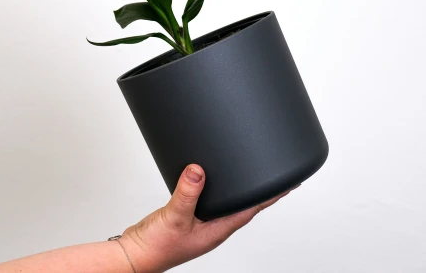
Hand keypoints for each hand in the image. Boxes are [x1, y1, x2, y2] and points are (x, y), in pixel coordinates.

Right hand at [120, 164, 295, 271]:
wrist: (135, 255)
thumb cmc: (156, 247)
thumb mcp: (175, 217)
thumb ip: (187, 193)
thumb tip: (198, 171)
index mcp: (218, 230)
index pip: (252, 210)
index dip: (271, 196)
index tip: (289, 183)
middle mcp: (213, 227)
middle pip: (244, 206)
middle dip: (260, 191)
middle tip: (276, 172)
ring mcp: (202, 223)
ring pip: (227, 202)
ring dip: (239, 189)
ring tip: (252, 172)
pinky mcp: (188, 217)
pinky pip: (209, 198)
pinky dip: (217, 187)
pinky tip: (212, 179)